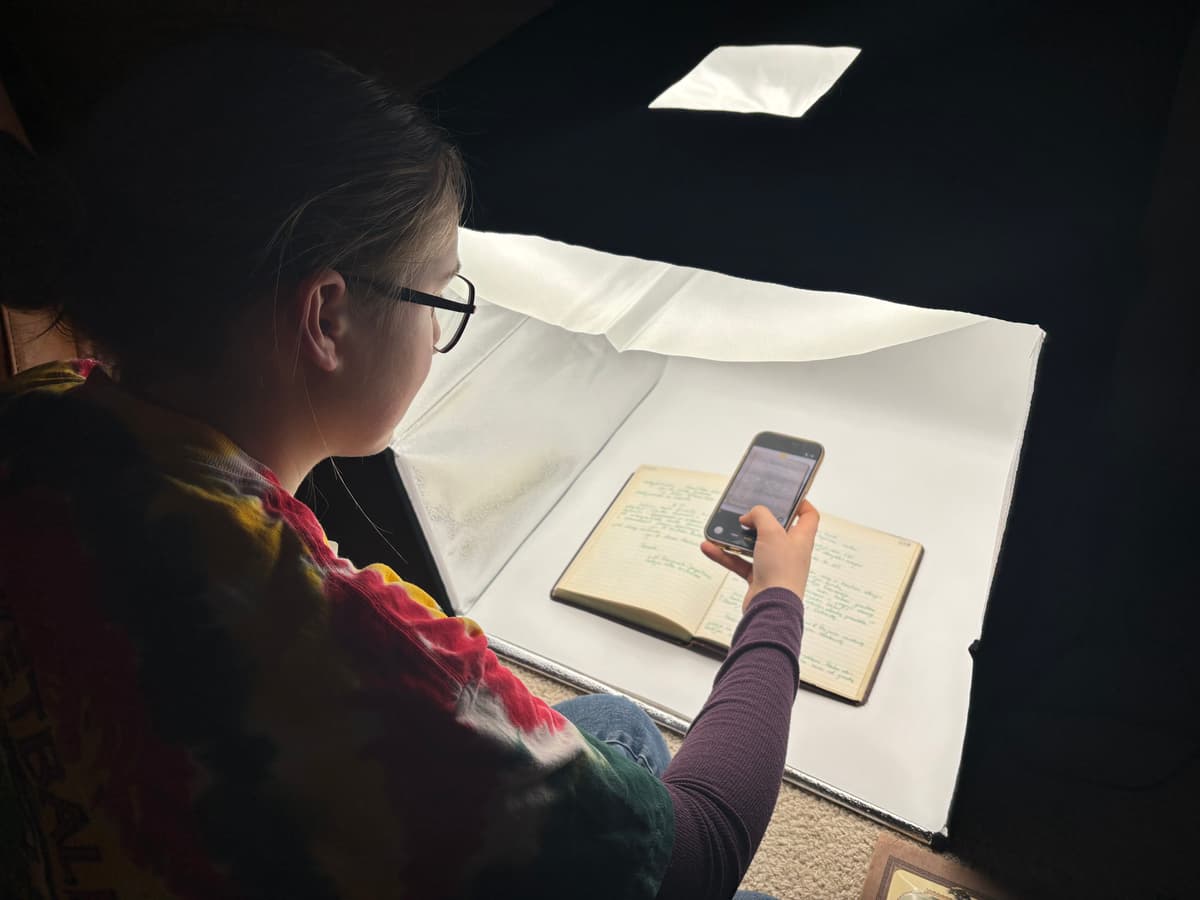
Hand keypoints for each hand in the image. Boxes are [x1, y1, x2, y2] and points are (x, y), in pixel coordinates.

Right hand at [700, 500, 818, 611]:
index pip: (808, 516)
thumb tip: (749, 516)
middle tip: (746, 512)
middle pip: (775, 529)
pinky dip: (725, 555)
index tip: (786, 496)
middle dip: (758, 520)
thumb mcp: (772, 532)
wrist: (771, 606)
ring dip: (735, 538)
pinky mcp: (758, 577)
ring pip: (753, 546)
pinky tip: (710, 547)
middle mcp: (789, 551)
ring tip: (721, 529)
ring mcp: (773, 564)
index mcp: (801, 538)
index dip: (800, 503)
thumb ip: (760, 515)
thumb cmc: (781, 572)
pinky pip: (739, 562)